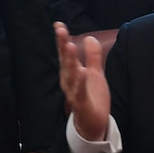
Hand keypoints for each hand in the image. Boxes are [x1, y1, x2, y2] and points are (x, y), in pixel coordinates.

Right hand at [54, 22, 109, 141]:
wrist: (93, 127)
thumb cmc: (92, 99)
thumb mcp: (95, 74)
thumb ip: (92, 57)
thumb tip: (90, 37)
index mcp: (72, 74)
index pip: (66, 55)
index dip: (62, 40)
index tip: (59, 25)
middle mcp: (69, 83)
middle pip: (66, 62)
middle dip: (63, 46)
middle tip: (60, 30)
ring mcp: (74, 94)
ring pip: (70, 76)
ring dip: (69, 61)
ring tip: (70, 46)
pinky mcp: (82, 106)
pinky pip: (80, 94)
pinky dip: (79, 83)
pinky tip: (81, 72)